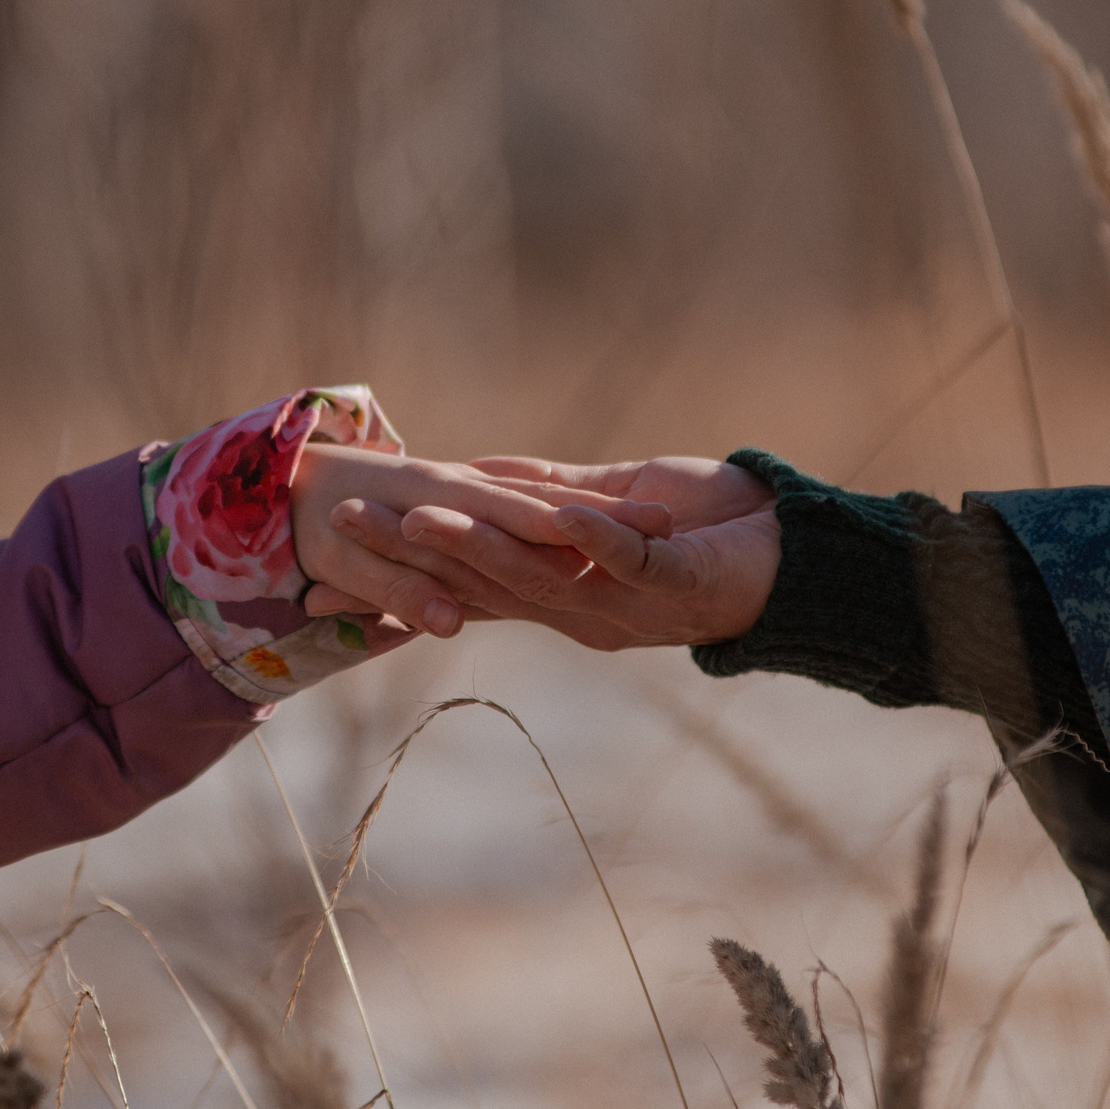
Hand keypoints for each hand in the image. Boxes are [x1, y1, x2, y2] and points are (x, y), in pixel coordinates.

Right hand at [312, 455, 781, 649]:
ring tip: (428, 516)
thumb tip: (466, 494)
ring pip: (539, 577)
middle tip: (343, 523)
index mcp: (554, 599)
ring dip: (482, 545)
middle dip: (409, 553)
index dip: (389, 580)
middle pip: (477, 582)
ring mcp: (626, 603)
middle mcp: (578, 613)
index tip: (317, 573)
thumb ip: (537, 505)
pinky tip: (566, 515)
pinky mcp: (676, 581)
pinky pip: (628, 563)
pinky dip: (596, 539)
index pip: (455, 590)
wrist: (793, 561)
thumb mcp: (602, 507)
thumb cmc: (702, 529)